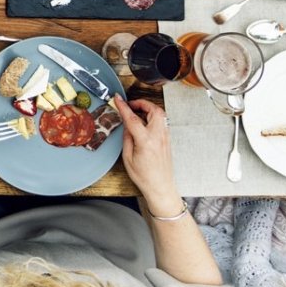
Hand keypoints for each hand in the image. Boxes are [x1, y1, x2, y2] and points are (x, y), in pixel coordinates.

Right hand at [114, 96, 180, 213]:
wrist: (160, 187)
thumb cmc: (144, 176)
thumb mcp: (128, 158)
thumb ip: (127, 138)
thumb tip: (127, 125)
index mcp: (146, 141)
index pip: (133, 118)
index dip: (124, 107)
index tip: (117, 99)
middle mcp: (158, 137)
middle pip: (154, 110)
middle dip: (142, 103)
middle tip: (131, 104)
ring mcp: (165, 138)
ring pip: (160, 115)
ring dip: (148, 109)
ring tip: (137, 113)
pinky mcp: (167, 140)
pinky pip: (162, 122)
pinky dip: (153, 117)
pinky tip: (144, 122)